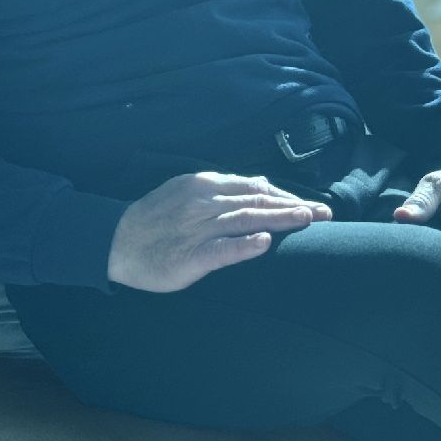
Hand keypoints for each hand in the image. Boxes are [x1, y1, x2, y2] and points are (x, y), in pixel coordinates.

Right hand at [107, 172, 331, 291]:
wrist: (115, 241)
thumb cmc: (156, 220)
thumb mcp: (187, 192)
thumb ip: (222, 191)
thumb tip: (260, 187)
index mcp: (206, 184)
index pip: (255, 187)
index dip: (286, 195)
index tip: (312, 205)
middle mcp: (205, 201)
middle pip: (258, 200)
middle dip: (294, 206)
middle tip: (325, 214)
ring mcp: (198, 228)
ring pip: (246, 218)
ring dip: (280, 218)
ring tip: (307, 220)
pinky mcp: (190, 256)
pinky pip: (222, 249)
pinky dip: (244, 245)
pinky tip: (265, 242)